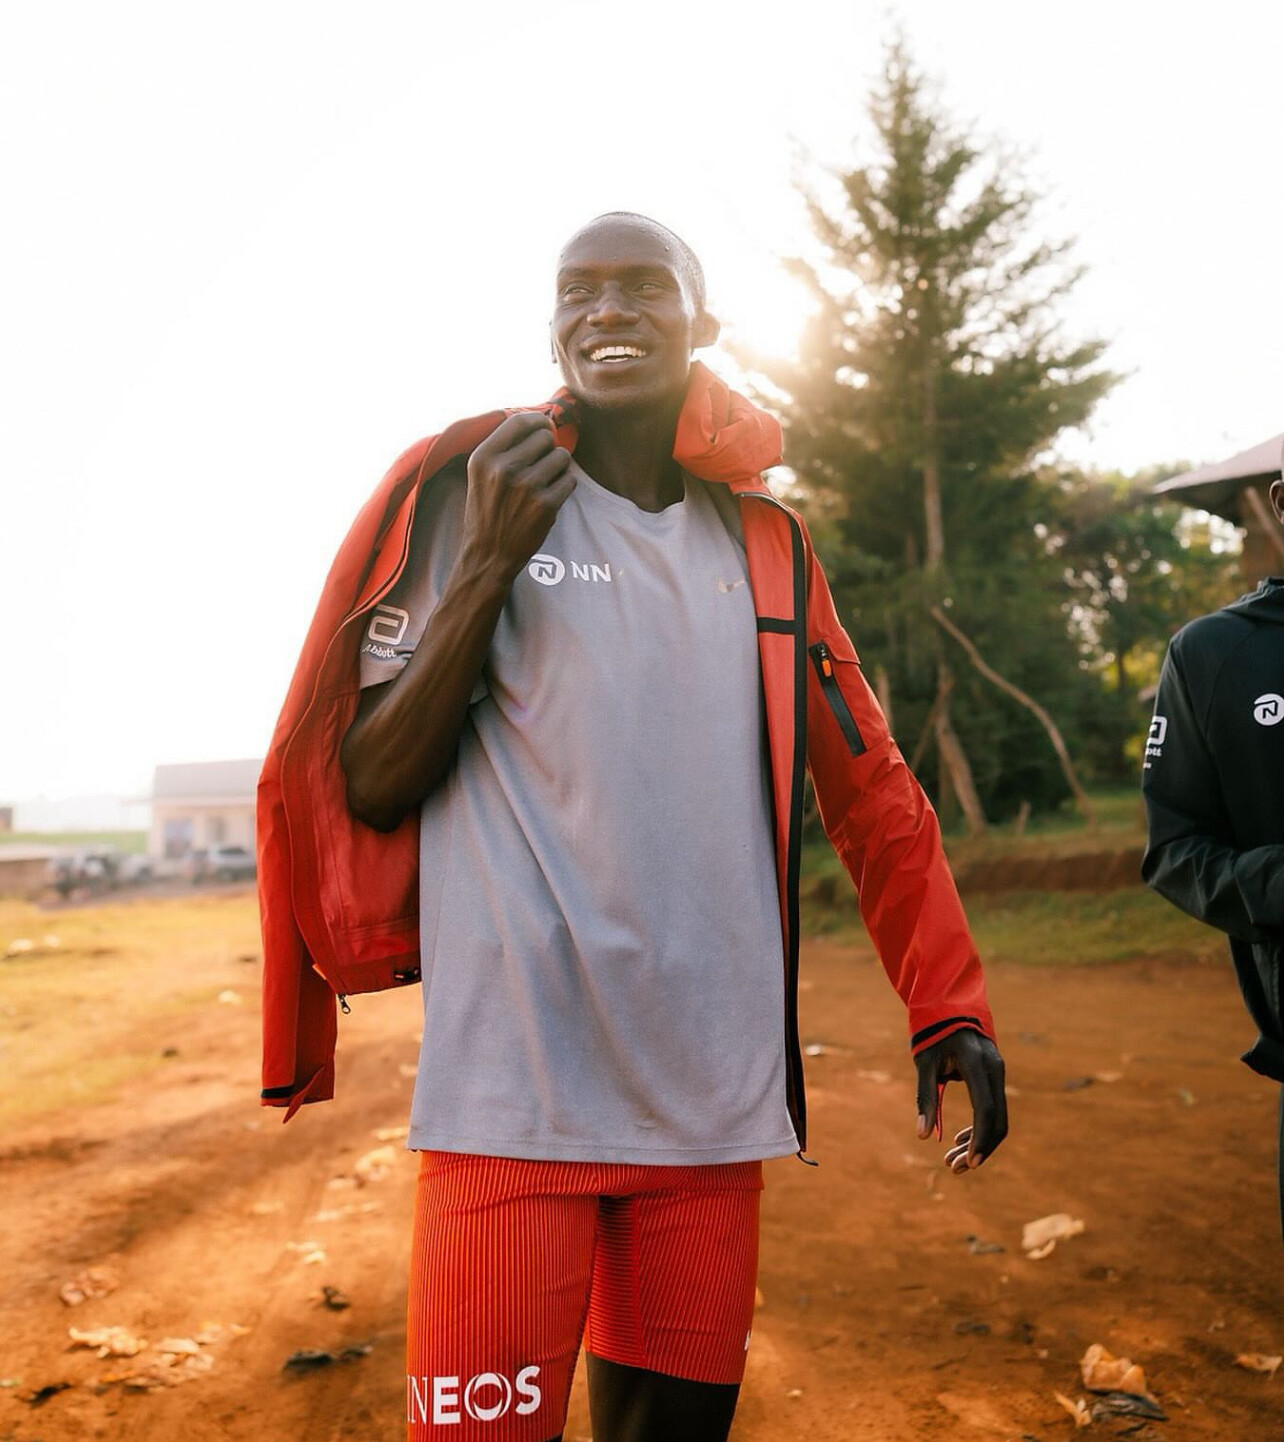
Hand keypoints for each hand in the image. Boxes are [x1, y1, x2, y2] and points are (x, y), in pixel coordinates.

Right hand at [461, 412, 574, 583]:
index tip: (544, 427)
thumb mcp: (480, 474)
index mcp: (483, 457)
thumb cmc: (487, 512)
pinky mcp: (546, 505)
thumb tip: (540, 422)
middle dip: (548, 448)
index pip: (520, 421)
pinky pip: (570, 480)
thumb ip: (503, 448)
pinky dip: (564, 487)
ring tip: (543, 483)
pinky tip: (549, 498)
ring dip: (558, 468)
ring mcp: (526, 486)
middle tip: (539, 466)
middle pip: (546, 437)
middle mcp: (504, 468)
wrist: (488, 555)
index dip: (538, 421)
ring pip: (562, 456)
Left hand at [914, 1029, 1006, 1171]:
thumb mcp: (924, 1062)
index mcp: (977, 1063)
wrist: (948, 1006)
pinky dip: (978, 1128)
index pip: (986, 1110)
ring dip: (978, 1142)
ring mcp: (997, 1072)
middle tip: (954, 1169)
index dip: (980, 1140)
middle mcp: (994, 1068)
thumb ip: (924, 1097)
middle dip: (978, 1148)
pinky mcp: (994, 1076)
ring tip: (952, 1162)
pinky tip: (958, 1140)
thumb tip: (922, 1136)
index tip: (969, 1164)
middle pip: (997, 1119)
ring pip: (997, 1117)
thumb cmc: (932, 1033)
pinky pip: (992, 1108)